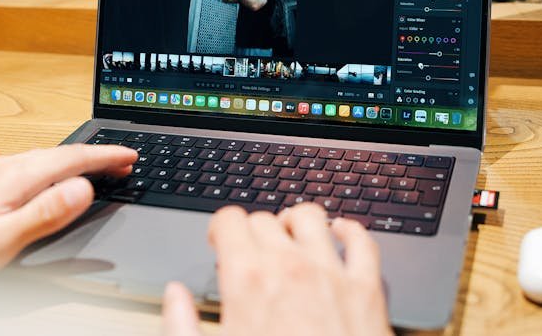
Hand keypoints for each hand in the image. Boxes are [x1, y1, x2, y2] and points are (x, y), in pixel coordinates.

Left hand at [0, 144, 136, 294]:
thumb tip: (82, 187)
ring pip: (38, 161)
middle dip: (92, 157)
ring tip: (91, 168)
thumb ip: (42, 214)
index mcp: (10, 179)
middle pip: (56, 155)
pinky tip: (42, 181)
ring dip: (70, 163)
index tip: (130, 155)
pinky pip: (21, 170)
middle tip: (121, 161)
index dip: (104, 157)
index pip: (69, 159)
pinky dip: (46, 171)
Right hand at [161, 204, 391, 335]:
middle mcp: (290, 267)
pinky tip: (340, 235)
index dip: (220, 228)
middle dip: (253, 231)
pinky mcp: (366, 291)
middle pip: (265, 219)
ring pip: (311, 217)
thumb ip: (182, 325)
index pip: (230, 220)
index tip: (221, 241)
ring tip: (290, 238)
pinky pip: (362, 241)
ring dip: (296, 222)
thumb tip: (175, 297)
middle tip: (250, 253)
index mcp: (248, 281)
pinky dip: (349, 230)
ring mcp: (332, 275)